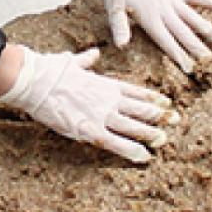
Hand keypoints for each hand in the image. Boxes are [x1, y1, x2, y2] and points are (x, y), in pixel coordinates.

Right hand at [0, 45, 175, 163]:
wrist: (36, 80)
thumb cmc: (51, 69)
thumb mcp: (73, 61)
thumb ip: (87, 60)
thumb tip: (93, 54)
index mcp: (105, 84)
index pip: (135, 92)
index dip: (152, 99)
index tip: (166, 103)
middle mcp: (108, 99)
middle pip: (140, 109)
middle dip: (160, 116)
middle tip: (176, 121)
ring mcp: (101, 115)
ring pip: (134, 127)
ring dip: (151, 134)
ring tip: (164, 140)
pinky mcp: (89, 130)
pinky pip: (116, 143)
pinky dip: (132, 151)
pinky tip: (145, 157)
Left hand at [70, 0, 211, 72]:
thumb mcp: (111, 4)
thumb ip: (119, 26)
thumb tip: (122, 46)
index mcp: (148, 17)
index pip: (166, 41)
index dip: (178, 56)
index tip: (190, 69)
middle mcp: (163, 9)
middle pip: (183, 32)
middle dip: (197, 47)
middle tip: (210, 62)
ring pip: (194, 16)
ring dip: (207, 28)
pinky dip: (211, 4)